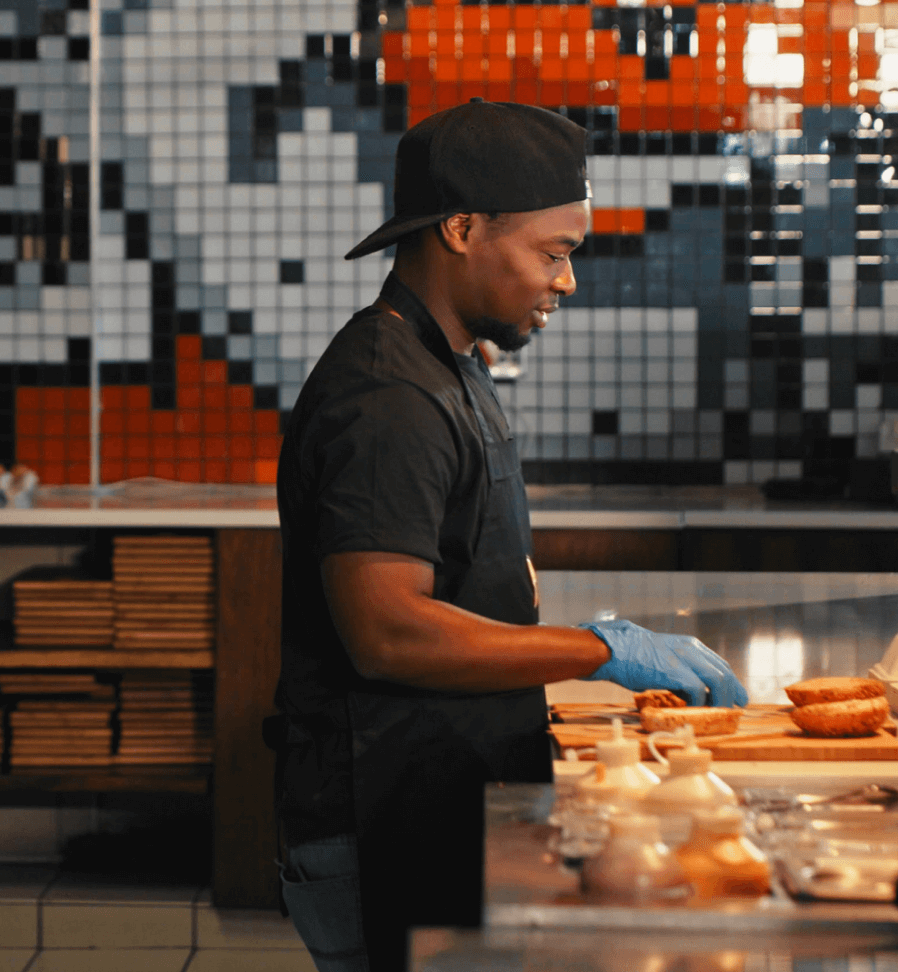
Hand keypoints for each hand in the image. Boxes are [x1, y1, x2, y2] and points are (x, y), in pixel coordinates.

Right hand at [579, 620, 747, 707]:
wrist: (614, 650)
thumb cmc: (632, 656)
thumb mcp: (663, 657)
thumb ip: (679, 669)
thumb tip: (691, 691)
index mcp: (689, 645)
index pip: (719, 664)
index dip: (731, 682)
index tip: (736, 696)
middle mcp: (691, 649)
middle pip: (724, 672)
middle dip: (733, 692)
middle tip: (735, 708)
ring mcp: (684, 658)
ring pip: (718, 680)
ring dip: (720, 699)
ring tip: (716, 712)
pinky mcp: (675, 670)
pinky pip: (698, 690)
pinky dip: (698, 702)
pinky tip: (692, 709)